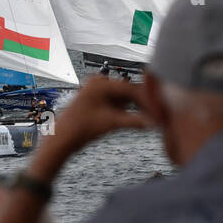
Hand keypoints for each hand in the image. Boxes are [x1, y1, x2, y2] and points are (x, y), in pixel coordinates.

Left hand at [33, 77, 152, 178]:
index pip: (131, 89)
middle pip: (129, 92)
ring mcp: (97, 91)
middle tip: (160, 114)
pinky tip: (141, 118)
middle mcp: (99, 82)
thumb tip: (155, 123)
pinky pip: (118, 102)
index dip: (147, 100)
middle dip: (144, 103)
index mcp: (100, 83)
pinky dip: (128, 110)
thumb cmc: (81, 129)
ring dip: (138, 107)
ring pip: (125, 97)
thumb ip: (135, 121)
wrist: (61, 139)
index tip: (160, 109)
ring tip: (153, 117)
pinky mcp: (98, 100)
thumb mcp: (111, 123)